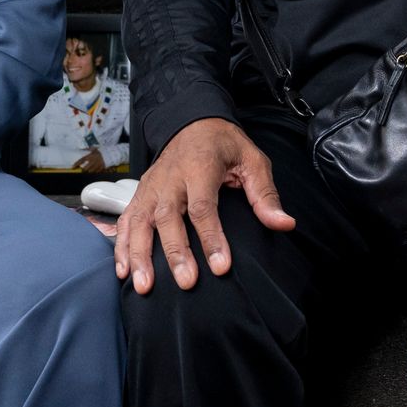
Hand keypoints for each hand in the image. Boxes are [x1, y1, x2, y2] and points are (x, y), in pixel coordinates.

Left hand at [74, 149, 107, 172]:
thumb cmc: (101, 151)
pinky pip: (95, 172)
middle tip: (83, 168)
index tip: (73, 166)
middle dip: (83, 169)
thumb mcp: (94, 149)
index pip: (81, 160)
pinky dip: (94, 171)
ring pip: (90, 171)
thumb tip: (82, 148)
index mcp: (90, 156)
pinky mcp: (100, 169)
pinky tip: (95, 169)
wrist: (110, 155)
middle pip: (85, 168)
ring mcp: (96, 166)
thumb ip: (88, 148)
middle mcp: (92, 162)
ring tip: (90, 168)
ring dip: (89, 170)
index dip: (76, 164)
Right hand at [114, 118, 293, 294]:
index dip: (212, 237)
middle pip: (168, 217)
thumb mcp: (252, 160)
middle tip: (186, 282)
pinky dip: (122, 246)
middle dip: (175, 252)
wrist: (190, 120)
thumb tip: (284, 224)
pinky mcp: (140, 193)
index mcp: (200, 167)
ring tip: (143, 285)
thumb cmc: (223, 144)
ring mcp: (151, 186)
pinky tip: (124, 271)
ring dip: (139, 255)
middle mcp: (170, 178)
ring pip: (140, 221)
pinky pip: (126, 220)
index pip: (203, 206)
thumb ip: (265, 194)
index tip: (221, 266)